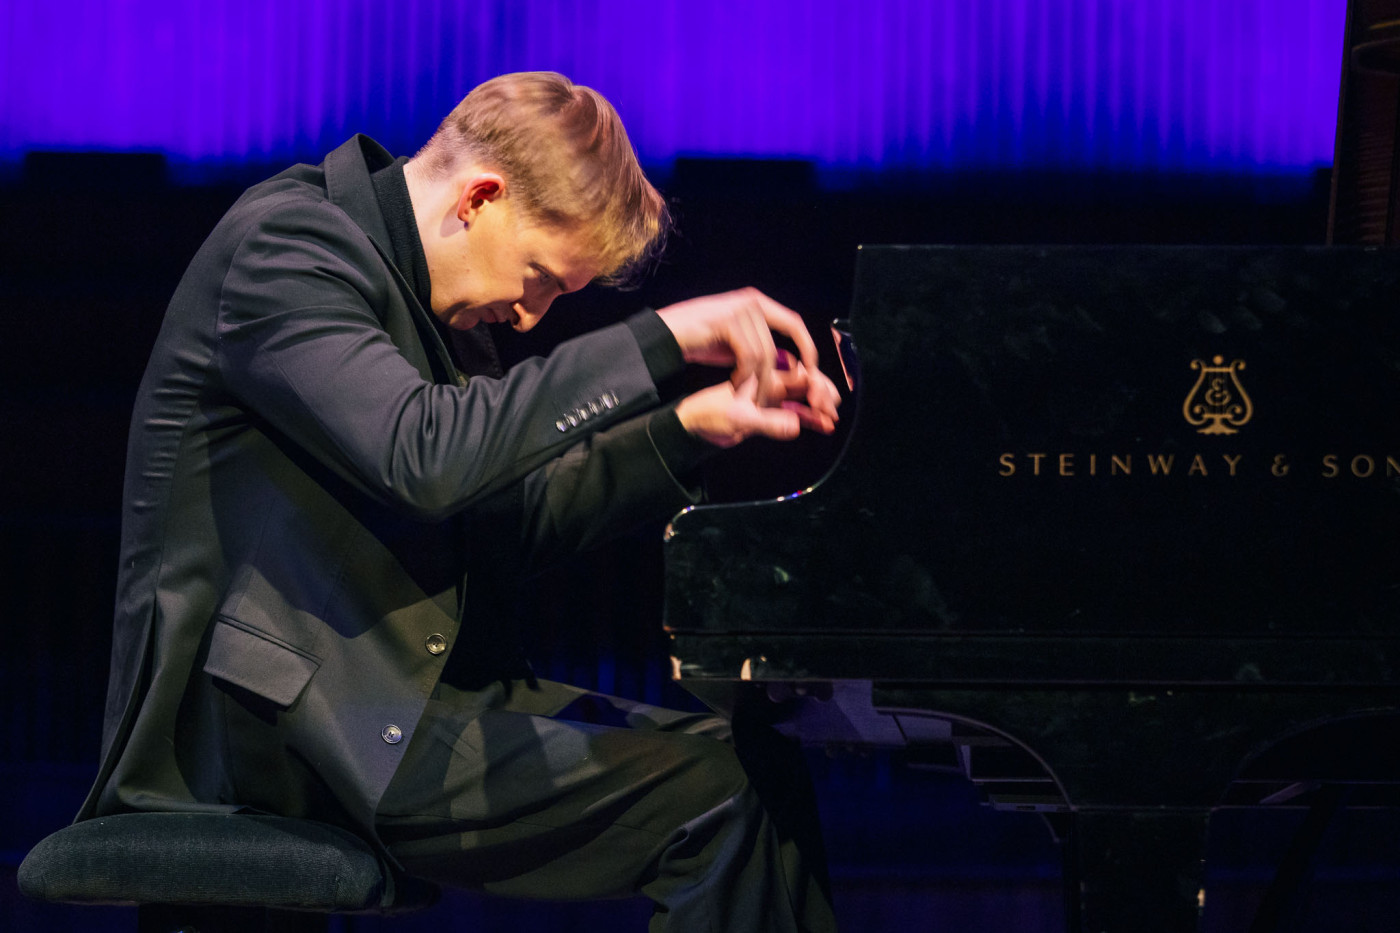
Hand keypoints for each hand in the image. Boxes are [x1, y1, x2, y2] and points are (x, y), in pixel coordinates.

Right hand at [655, 287, 838, 424]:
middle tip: (766, 399)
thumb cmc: (699, 340)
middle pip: (776, 348)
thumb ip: (760, 347)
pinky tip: (733, 383)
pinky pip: (748, 355)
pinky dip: (743, 375)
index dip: (806, 348)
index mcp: (758, 303)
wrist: (665, 335)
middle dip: (775, 378)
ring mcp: (739, 309)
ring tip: (742, 394)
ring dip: (755, 381)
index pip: (794, 324)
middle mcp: (752, 302)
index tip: (810, 372)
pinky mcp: (728, 321)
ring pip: (762, 355)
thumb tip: (789, 362)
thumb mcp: (736, 343)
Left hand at [675, 359, 840, 448]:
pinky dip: (809, 419)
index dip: (817, 386)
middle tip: (831, 410)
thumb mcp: (739, 418)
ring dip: (819, 408)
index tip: (822, 402)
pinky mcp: (769, 413)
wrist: (695, 425)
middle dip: (823, 394)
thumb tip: (795, 426)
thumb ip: (768, 422)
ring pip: (804, 399)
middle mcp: (772, 385)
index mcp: (766, 377)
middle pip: (807, 384)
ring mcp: (771, 399)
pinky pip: (795, 413)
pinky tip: (824, 426)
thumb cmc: (710, 414)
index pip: (802, 375)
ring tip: (832, 420)